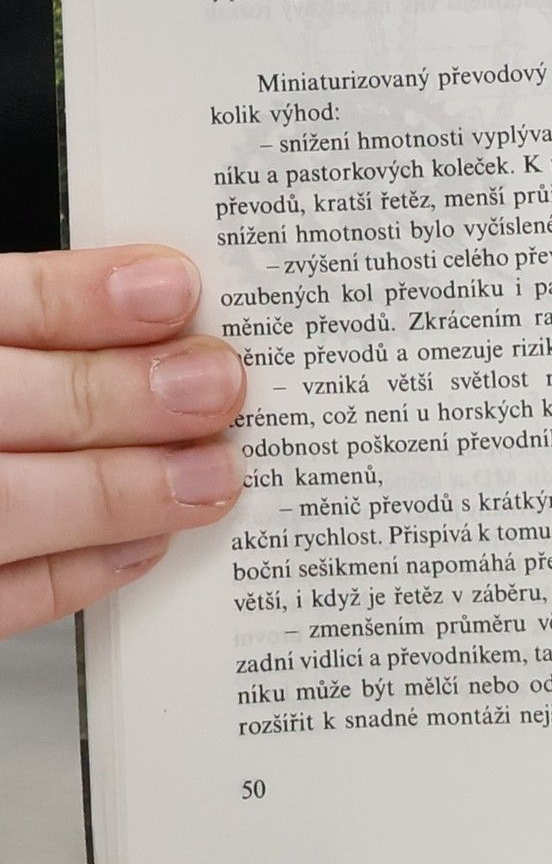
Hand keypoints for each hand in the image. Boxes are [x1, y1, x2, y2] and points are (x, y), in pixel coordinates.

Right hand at [0, 246, 244, 636]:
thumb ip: (52, 334)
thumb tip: (170, 324)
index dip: (81, 298)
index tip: (175, 290)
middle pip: (3, 403)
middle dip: (120, 396)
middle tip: (218, 386)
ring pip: (8, 506)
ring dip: (121, 490)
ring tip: (212, 474)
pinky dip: (76, 574)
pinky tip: (148, 543)